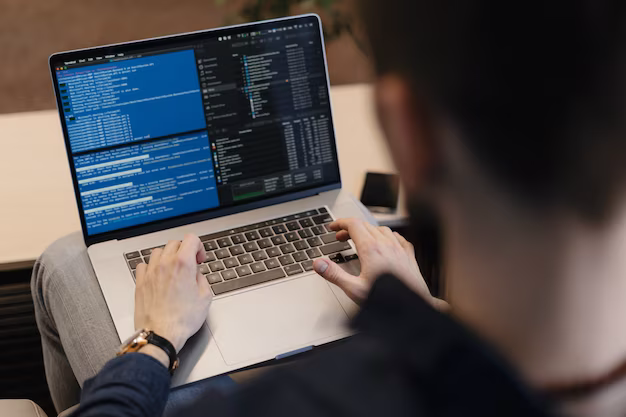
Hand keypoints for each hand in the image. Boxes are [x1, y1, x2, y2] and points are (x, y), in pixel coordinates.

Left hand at [135, 234, 211, 351]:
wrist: (162, 334)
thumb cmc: (182, 319)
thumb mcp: (205, 298)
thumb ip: (202, 279)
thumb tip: (196, 275)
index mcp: (183, 264)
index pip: (191, 239)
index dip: (199, 247)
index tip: (199, 259)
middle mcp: (165, 264)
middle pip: (174, 243)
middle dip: (184, 251)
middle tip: (190, 264)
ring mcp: (151, 272)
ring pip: (158, 252)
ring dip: (167, 257)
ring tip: (173, 270)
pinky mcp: (140, 283)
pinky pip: (144, 265)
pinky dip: (152, 266)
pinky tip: (158, 276)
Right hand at [313, 218, 442, 307]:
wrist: (414, 307)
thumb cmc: (388, 301)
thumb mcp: (355, 289)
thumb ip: (335, 275)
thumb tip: (319, 264)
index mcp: (371, 249)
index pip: (353, 225)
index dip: (340, 223)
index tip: (333, 227)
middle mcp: (386, 245)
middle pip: (365, 226)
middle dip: (350, 229)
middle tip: (340, 238)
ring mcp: (399, 249)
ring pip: (381, 229)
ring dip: (367, 231)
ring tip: (360, 240)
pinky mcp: (409, 255)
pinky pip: (397, 237)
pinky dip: (387, 236)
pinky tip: (386, 242)